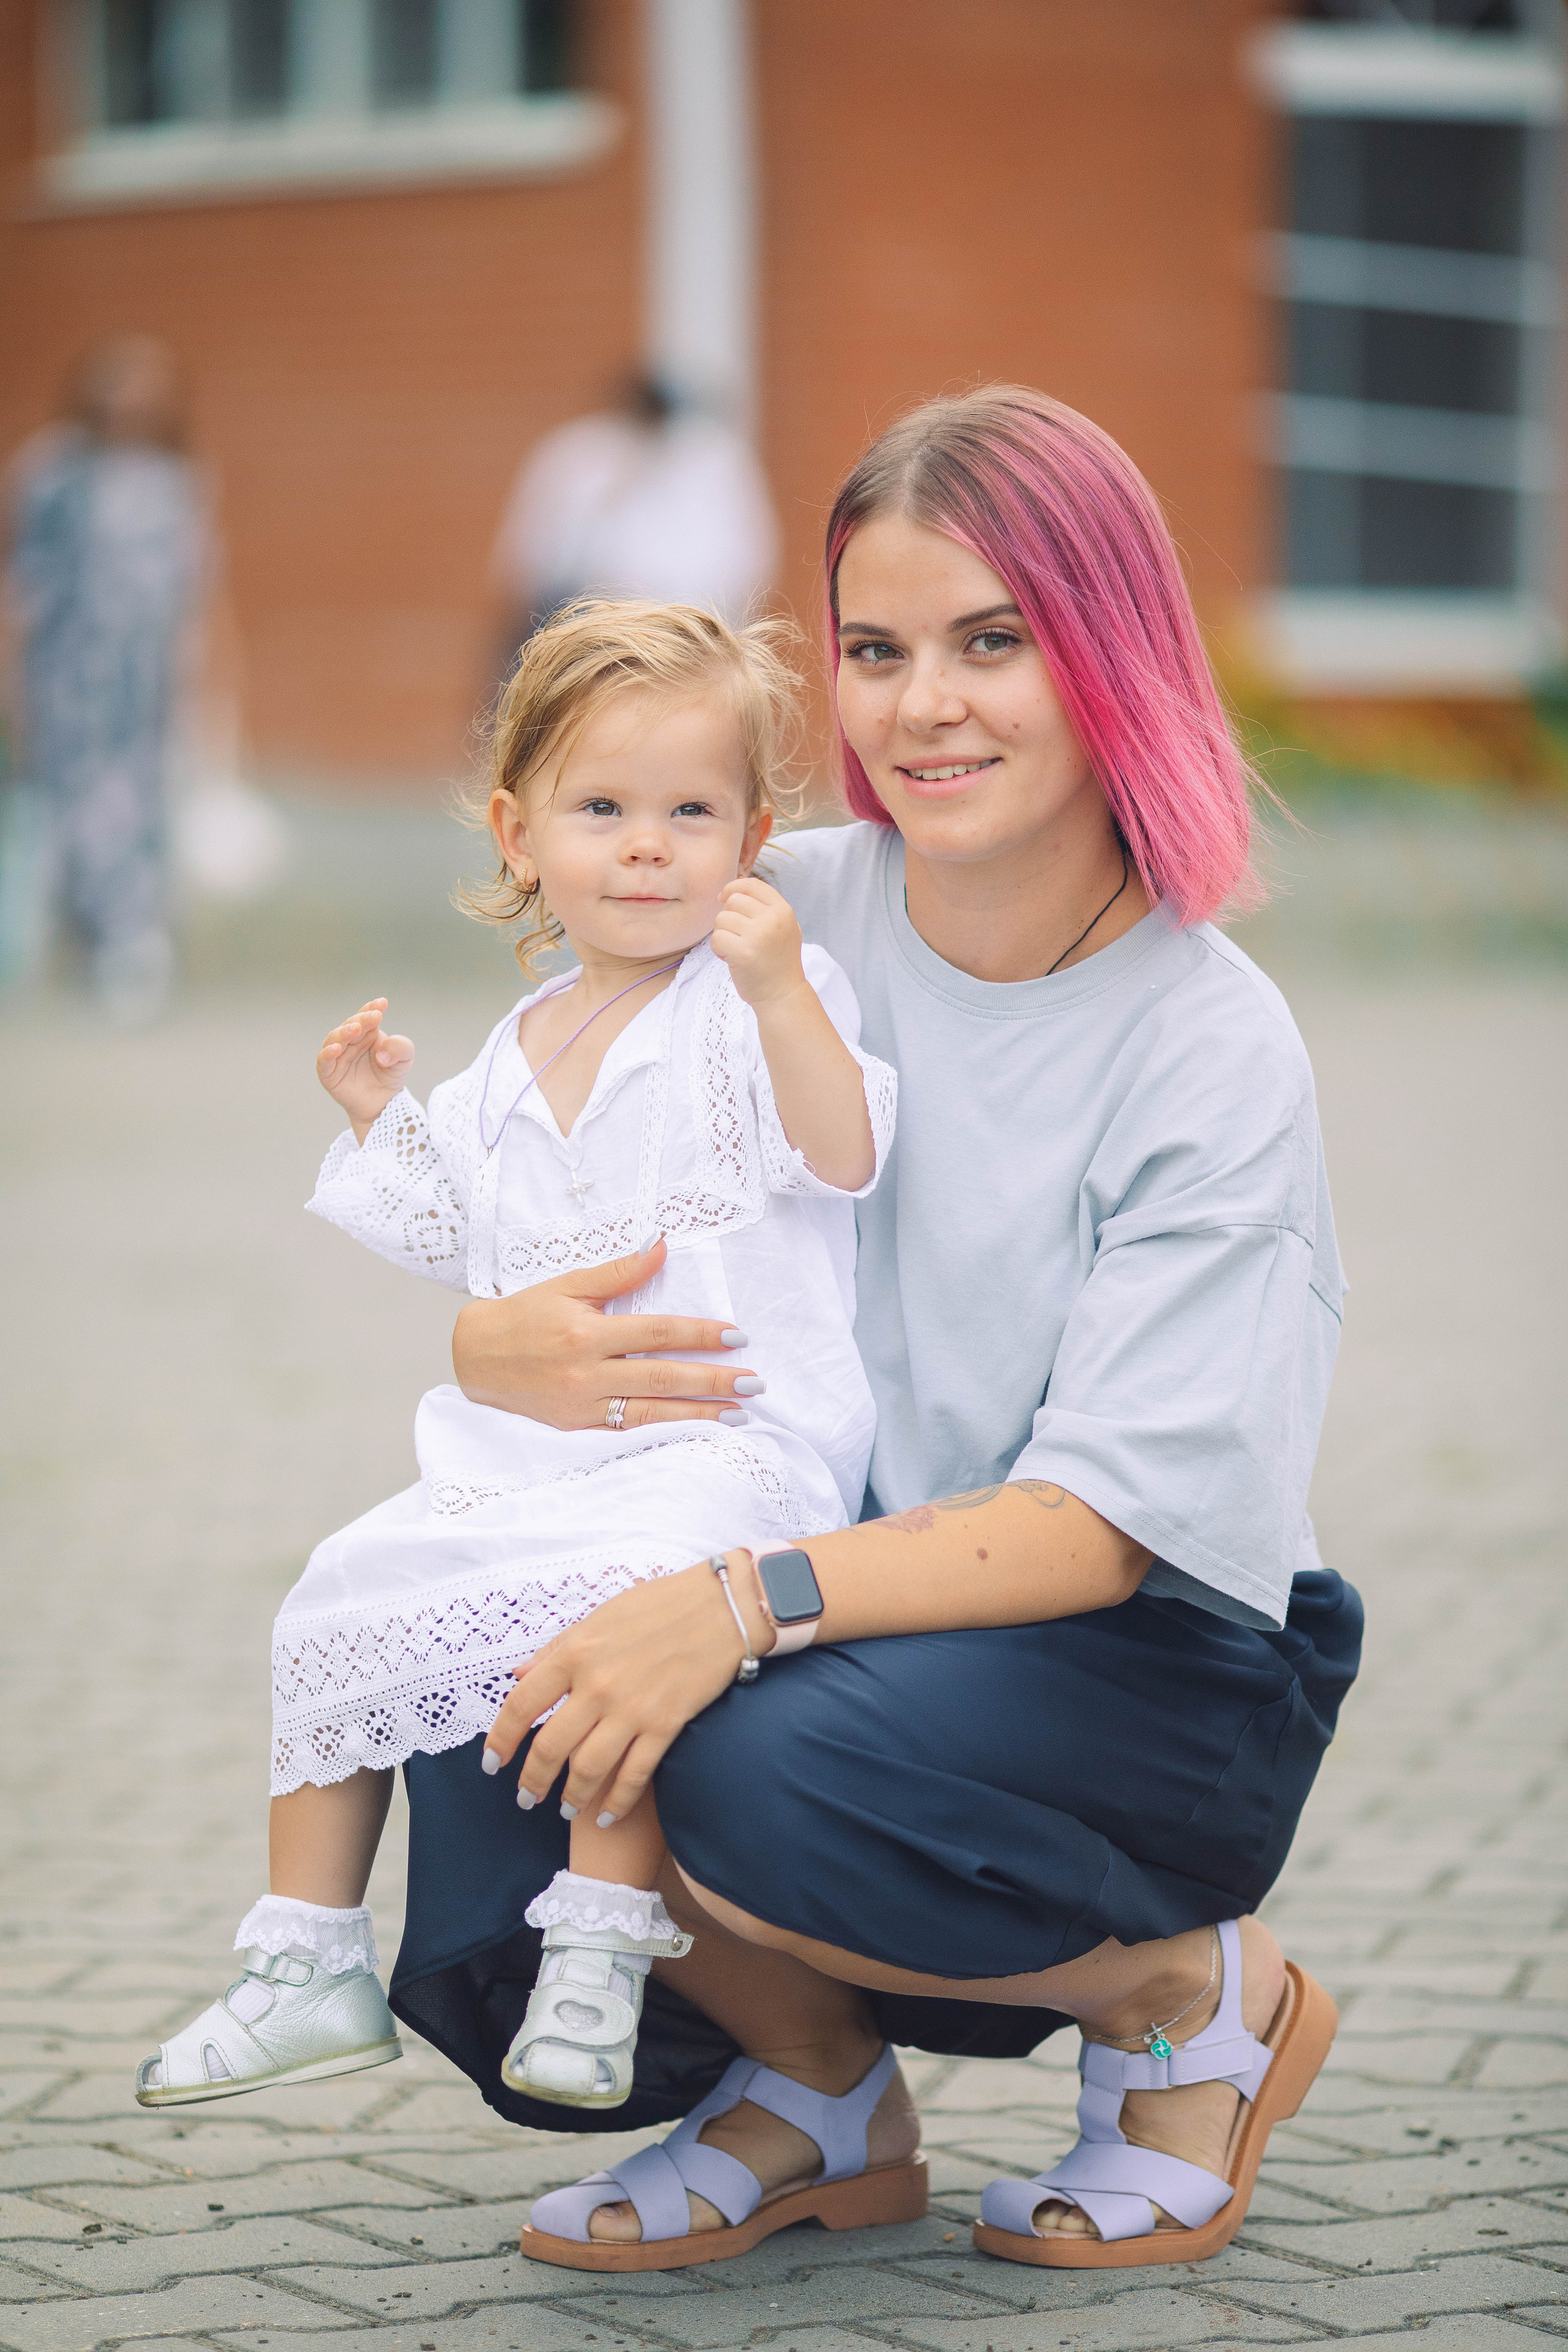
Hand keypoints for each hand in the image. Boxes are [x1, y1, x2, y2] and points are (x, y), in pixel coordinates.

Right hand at [317, 999, 414, 1142]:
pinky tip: (336, 1048)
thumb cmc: (391, 1075)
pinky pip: (324, 1061)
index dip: (372, 1008)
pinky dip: (328, 1053)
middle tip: (374, 1017)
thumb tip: (381, 1053)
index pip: (366, 1016)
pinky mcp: (329, 1073)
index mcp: (367, 1032)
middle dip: (361, 1020)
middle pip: (351, 1025)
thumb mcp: (404, 1058)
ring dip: (344, 1033)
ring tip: (356, 1029)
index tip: (382, 1003)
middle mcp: (350, 1041)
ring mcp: (337, 1056)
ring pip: (335, 1039)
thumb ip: (399, 1047)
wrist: (384, 1103)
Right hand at [451, 1239, 762, 1427]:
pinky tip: (695, 1431)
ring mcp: (582, 1403)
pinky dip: (665, 1430)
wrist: (476, 1356)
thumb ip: (617, 1272)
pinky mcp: (576, 1426)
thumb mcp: (567, 1285)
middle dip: (712, 1380)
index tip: (736, 1337)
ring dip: (698, 1414)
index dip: (699, 1335)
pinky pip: (628, 1429)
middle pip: (661, 1376)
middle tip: (754, 1382)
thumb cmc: (525, 1315)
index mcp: (585, 1331)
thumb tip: (660, 1245)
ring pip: (650, 1411)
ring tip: (739, 1414)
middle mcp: (586, 1371)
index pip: (656, 1332)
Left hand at [483, 1553, 770, 1817]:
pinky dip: (616, 1802)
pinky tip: (606, 1815)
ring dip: (570, 1797)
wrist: (722, 1606)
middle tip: (525, 1798)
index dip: (500, 1741)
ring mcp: (632, 1709)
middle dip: (532, 1781)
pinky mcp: (665, 1726)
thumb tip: (519, 1674)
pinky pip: (634, 1775)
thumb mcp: (599, 1615)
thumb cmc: (660, 1604)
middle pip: (549, 1748)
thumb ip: (557, 1648)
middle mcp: (597, 1685)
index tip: (493, 1763)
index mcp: (575, 1653)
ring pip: (587, 1769)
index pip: (520, 1705)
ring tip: (564, 1809)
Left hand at [711, 877, 806, 1007]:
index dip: (733, 887)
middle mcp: (772, 919)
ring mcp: (758, 935)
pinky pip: (716, 939)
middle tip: (736, 936)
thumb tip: (734, 889)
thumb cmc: (778, 961)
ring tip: (736, 949)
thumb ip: (766, 908)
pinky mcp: (743, 952)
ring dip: (723, 935)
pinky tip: (730, 959)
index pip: (752, 885)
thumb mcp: (784, 927)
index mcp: (783, 910)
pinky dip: (718, 950)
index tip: (723, 898)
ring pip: (721, 920)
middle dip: (728, 918)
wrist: (782, 994)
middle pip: (733, 901)